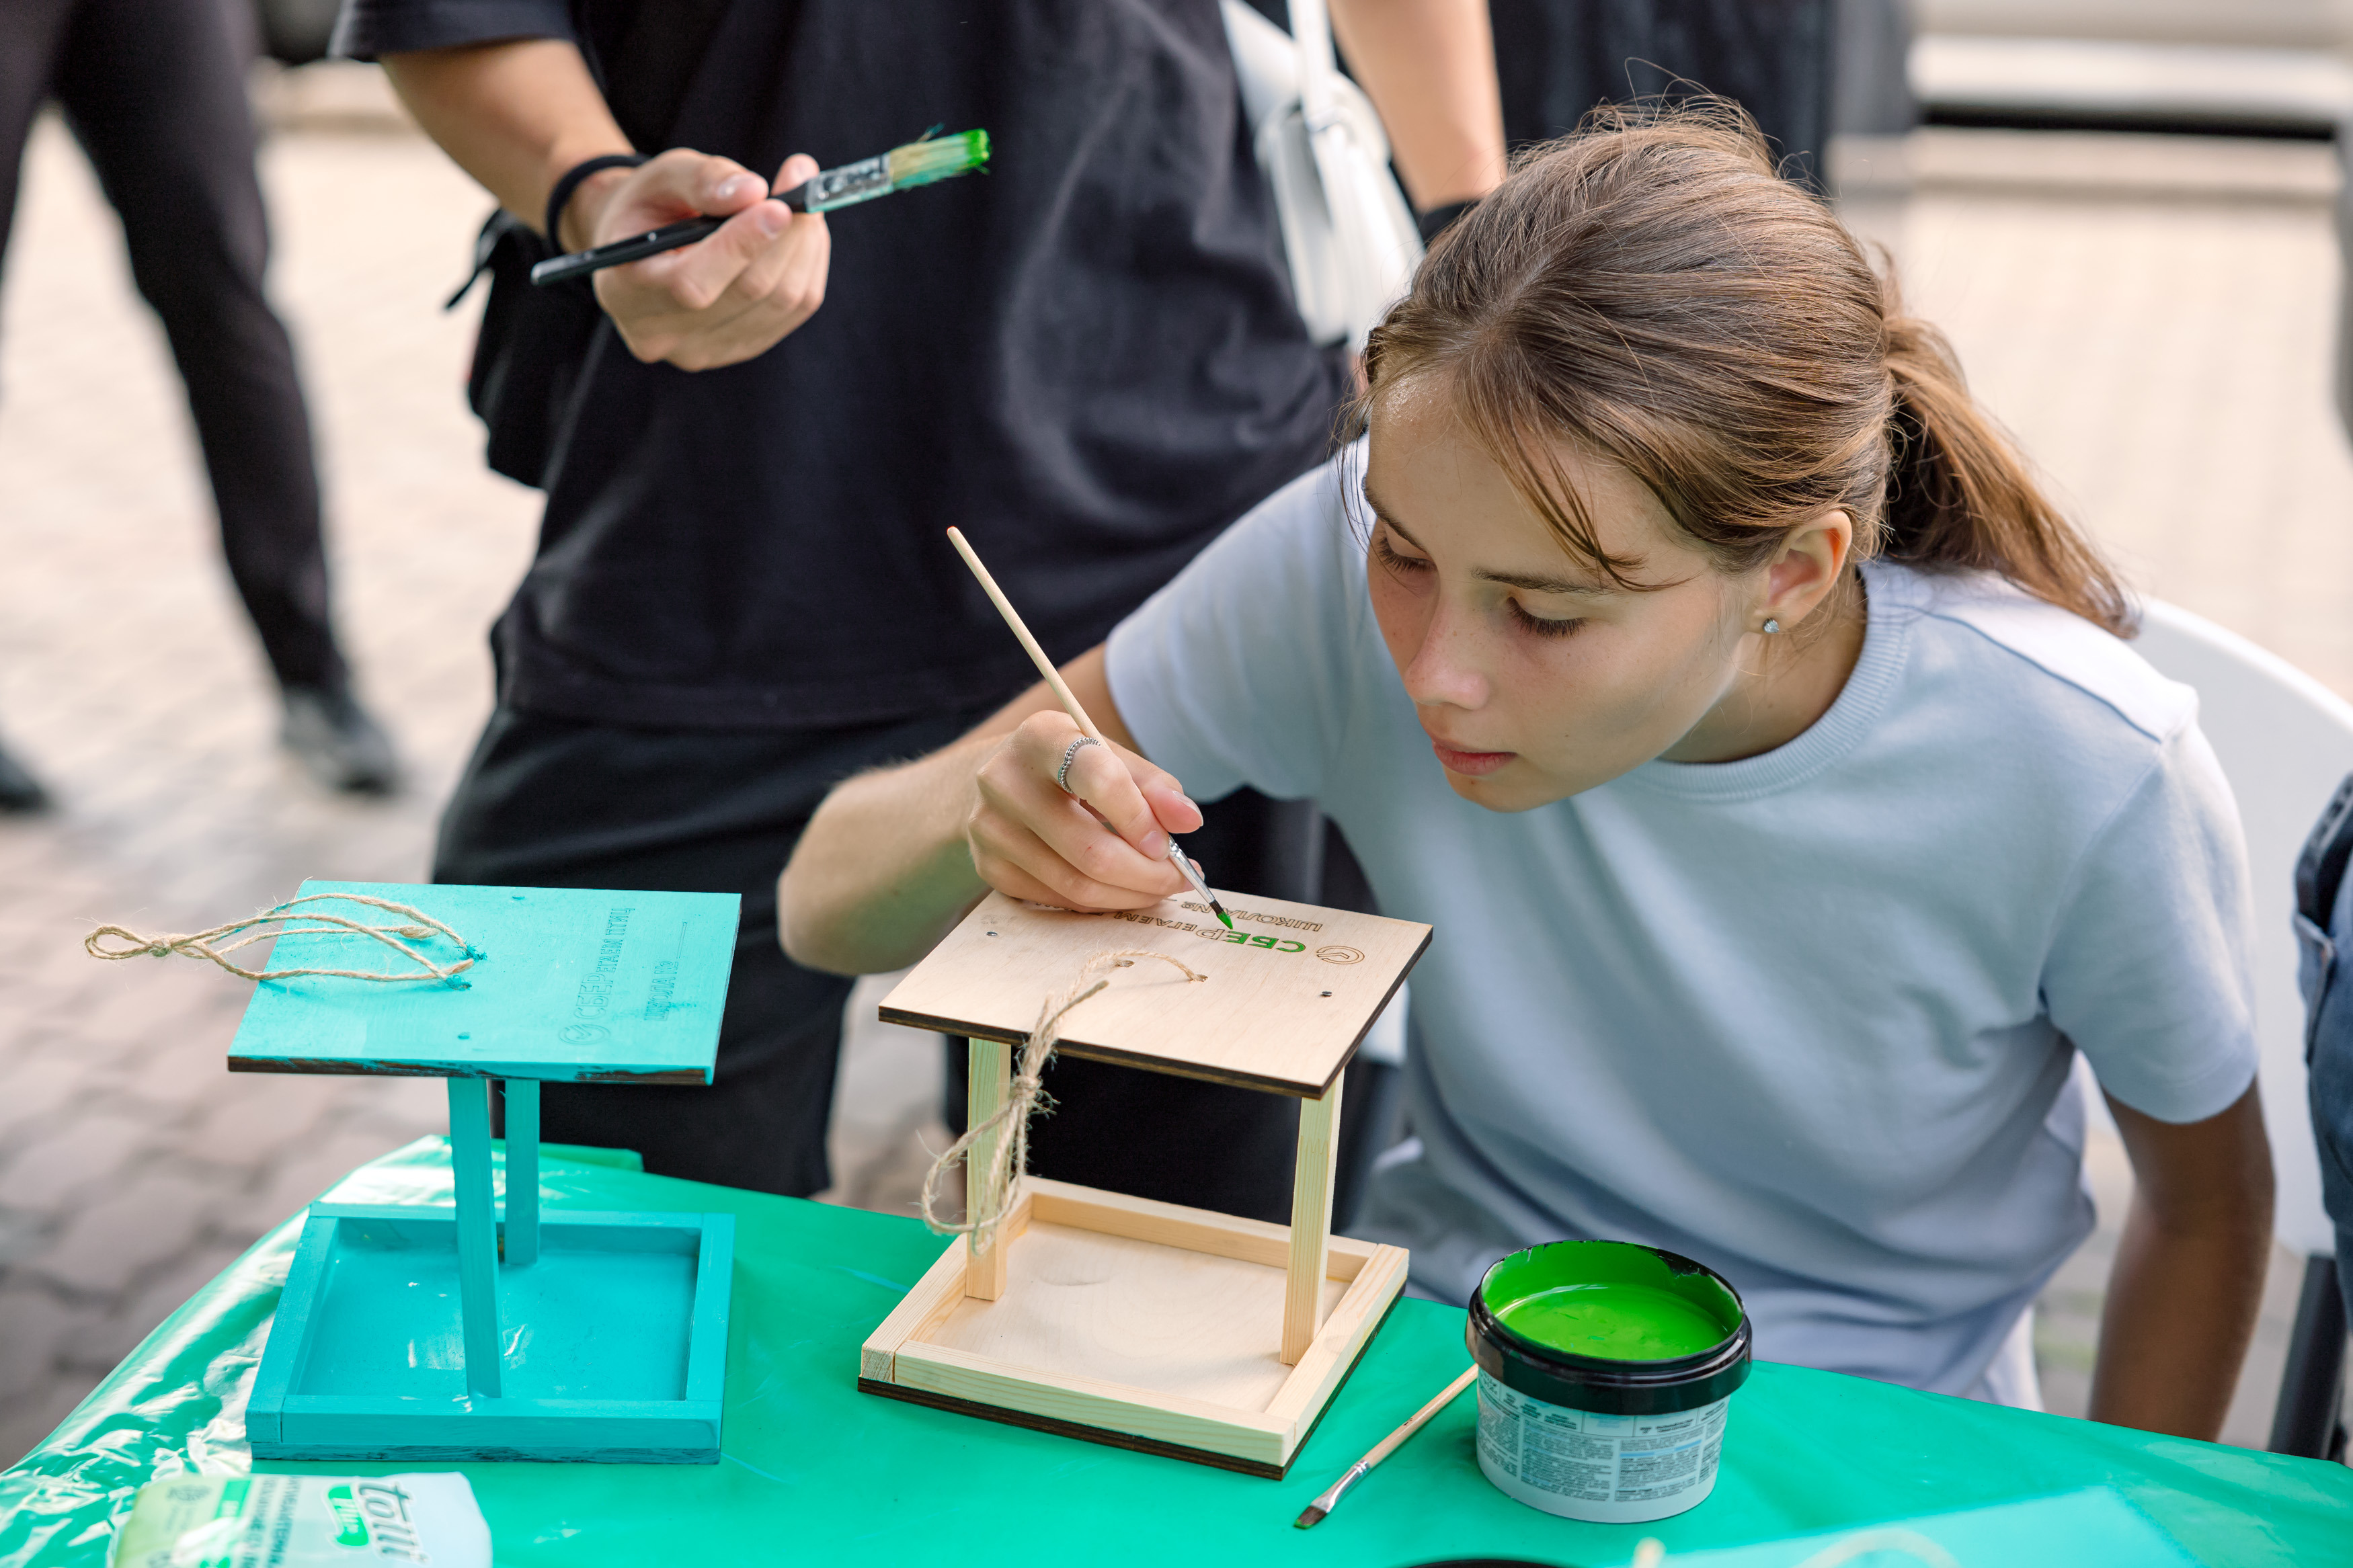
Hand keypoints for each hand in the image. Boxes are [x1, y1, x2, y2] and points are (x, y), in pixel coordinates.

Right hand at [565, 149, 830, 369]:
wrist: (644, 247)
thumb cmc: (650, 207)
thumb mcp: (661, 178)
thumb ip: (702, 179)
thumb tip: (755, 191)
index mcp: (626, 294)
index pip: (692, 284)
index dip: (740, 246)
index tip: (778, 206)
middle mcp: (664, 337)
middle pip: (747, 293)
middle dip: (786, 235)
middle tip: (802, 180)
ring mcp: (707, 351)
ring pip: (782, 302)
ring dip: (805, 245)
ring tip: (802, 201)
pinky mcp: (744, 347)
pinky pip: (796, 309)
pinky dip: (809, 263)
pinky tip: (803, 233)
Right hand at [968, 712, 1205, 910]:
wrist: (998, 781)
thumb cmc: (1067, 766)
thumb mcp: (1109, 755)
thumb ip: (1152, 784)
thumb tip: (1189, 820)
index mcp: (1041, 737)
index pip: (1097, 777)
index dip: (1139, 817)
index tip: (1168, 843)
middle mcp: (1004, 781)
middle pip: (1090, 850)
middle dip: (1148, 873)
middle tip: (1180, 876)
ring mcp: (990, 829)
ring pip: (1077, 884)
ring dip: (1131, 894)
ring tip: (1160, 885)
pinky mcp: (989, 868)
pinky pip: (1059, 899)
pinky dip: (1102, 901)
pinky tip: (1123, 889)